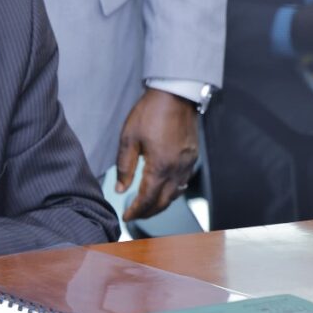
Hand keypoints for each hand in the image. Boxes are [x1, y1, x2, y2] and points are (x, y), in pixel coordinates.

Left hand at [116, 88, 197, 220]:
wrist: (175, 95)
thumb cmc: (150, 113)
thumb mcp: (129, 138)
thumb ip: (124, 166)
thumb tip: (120, 189)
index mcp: (160, 166)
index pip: (147, 198)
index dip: (136, 211)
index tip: (126, 217)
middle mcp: (177, 169)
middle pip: (163, 201)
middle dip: (148, 212)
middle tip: (135, 216)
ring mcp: (187, 164)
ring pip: (175, 194)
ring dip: (160, 204)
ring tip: (147, 206)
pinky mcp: (192, 157)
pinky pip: (182, 183)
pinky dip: (172, 192)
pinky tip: (163, 190)